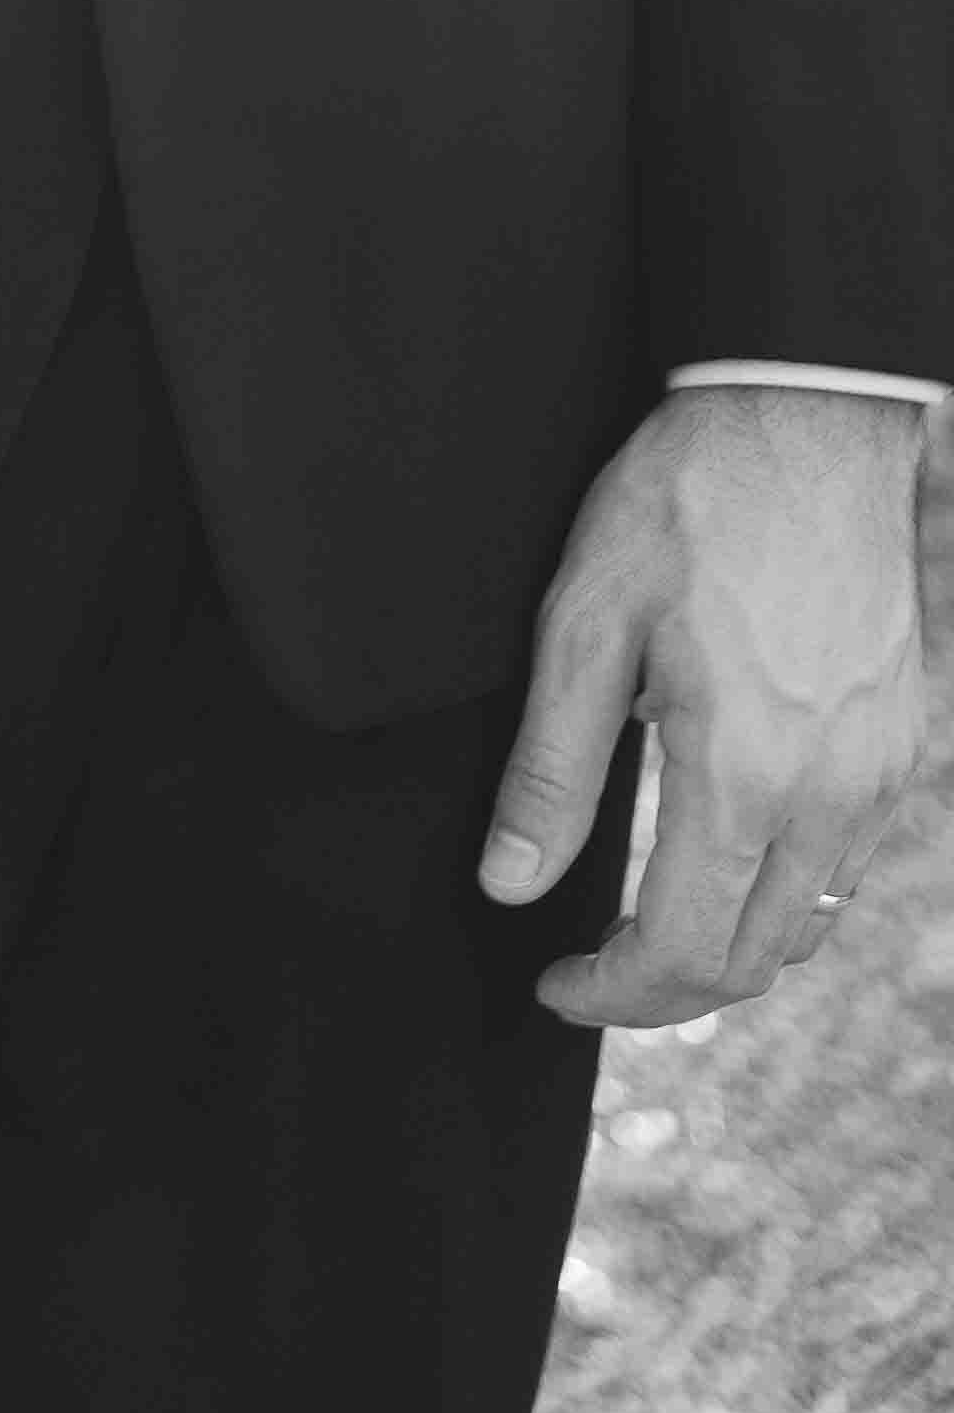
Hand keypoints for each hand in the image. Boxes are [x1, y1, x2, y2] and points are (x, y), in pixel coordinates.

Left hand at [482, 387, 928, 1021]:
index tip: (552, 983)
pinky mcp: (902, 744)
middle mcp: (828, 798)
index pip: (682, 953)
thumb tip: (510, 883)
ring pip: (809, 924)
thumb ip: (552, 767)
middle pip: (752, 960)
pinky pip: (849, 866)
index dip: (610, 993)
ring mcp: (878, 776)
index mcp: (743, 778)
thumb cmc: (687, 502)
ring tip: (649, 924)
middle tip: (590, 968)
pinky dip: (785, 895)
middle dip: (664, 990)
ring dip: (729, 946)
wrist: (808, 418)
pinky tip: (727, 857)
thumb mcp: (586, 619)